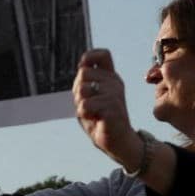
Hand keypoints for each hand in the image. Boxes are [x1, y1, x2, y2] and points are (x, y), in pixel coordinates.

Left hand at [73, 49, 140, 170]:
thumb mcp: (90, 96)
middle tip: (88, 104)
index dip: (89, 56)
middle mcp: (115, 82)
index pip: (103, 54)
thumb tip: (82, 67)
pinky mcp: (113, 107)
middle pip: (84, 73)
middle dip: (78, 90)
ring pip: (83, 89)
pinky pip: (86, 105)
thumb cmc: (100, 119)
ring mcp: (115, 94)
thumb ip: (85, 81)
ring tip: (92, 112)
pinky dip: (84, 114)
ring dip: (81, 104)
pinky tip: (95, 119)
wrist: (116, 141)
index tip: (84, 69)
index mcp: (110, 77)